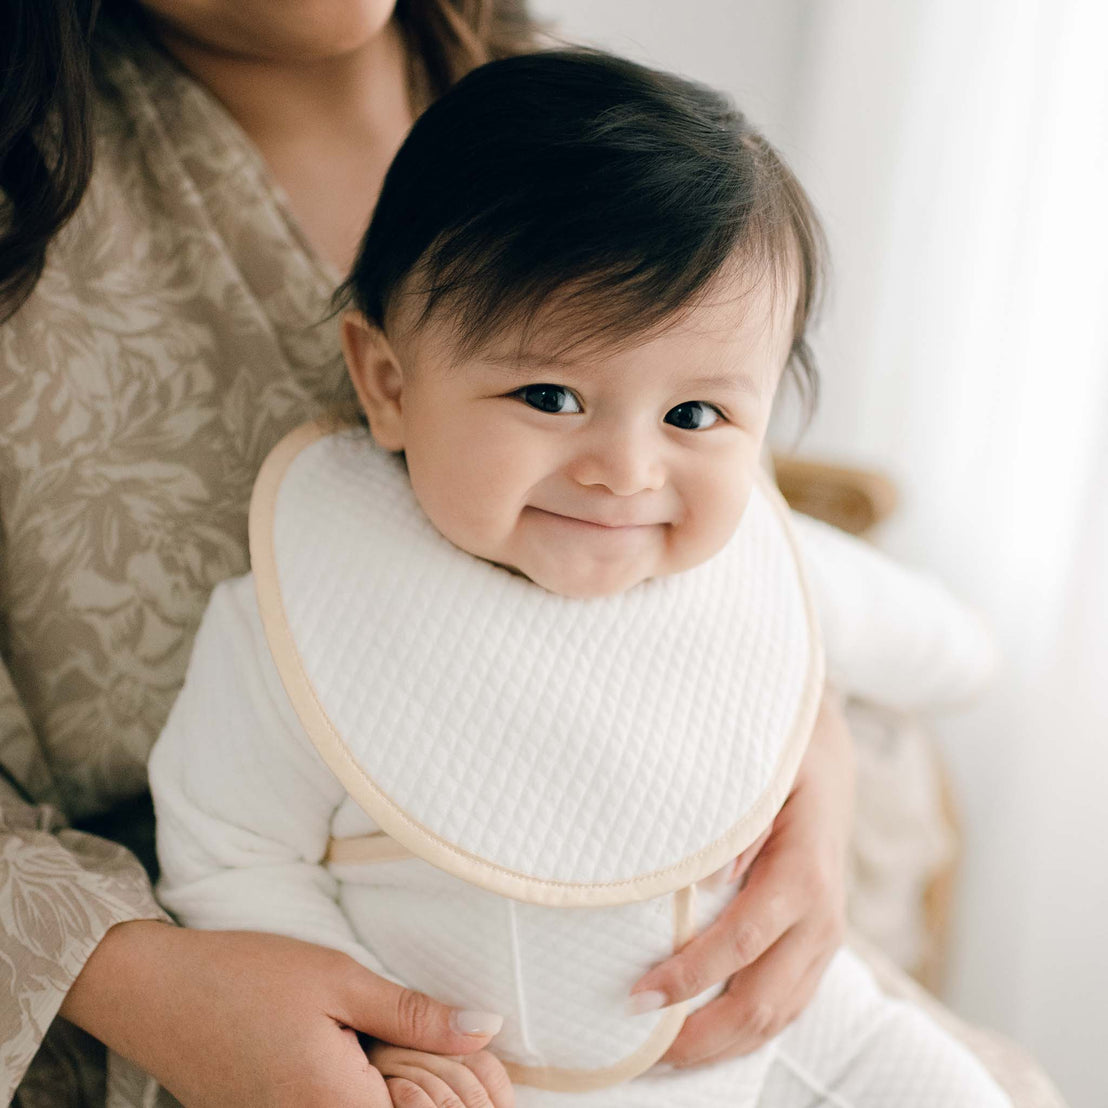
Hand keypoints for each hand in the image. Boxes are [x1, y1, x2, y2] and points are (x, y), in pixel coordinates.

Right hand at [61, 921, 503, 1106]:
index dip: (464, 1093)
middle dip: (442, 1092)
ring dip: (410, 1094)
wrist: (156, 993)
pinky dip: (374, 1093)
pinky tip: (372, 1058)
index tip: (477, 1059)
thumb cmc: (248, 977)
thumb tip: (487, 1028)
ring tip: (407, 1048)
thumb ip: (416, 1015)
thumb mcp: (341, 980)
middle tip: (451, 1048)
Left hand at [629, 686, 854, 1066]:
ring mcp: (825, 940)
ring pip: (777, 1016)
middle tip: (640, 1050)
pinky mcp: (817, 948)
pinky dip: (746, 1034)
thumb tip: (707, 879)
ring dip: (721, 1046)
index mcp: (804, 875)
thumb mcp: (759, 774)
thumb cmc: (779, 763)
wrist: (827, 762)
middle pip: (763, 1001)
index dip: (690, 976)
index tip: (638, 995)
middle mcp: (822, 918)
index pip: (742, 942)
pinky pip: (786, 1006)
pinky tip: (705, 1043)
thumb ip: (736, 825)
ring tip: (661, 1058)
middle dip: (701, 1036)